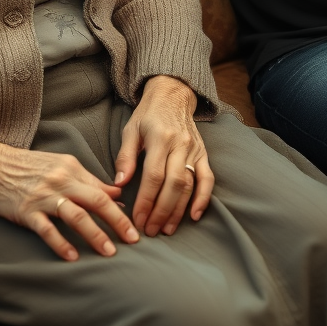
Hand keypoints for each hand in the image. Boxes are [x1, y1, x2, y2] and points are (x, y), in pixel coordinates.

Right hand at [0, 132, 138, 261]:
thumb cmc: (27, 166)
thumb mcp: (60, 165)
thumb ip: (88, 180)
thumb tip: (117, 193)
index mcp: (71, 168)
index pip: (102, 189)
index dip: (120, 208)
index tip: (135, 224)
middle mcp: (61, 181)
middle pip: (96, 201)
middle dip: (118, 222)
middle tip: (133, 240)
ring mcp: (44, 196)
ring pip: (76, 216)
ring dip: (96, 235)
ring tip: (110, 252)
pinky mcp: (27, 211)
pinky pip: (48, 230)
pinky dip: (62, 244)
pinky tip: (73, 257)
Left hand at [113, 75, 213, 237]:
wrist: (173, 94)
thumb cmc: (148, 114)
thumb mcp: (130, 129)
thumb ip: (125, 156)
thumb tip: (119, 184)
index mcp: (159, 137)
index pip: (153, 175)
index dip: (146, 200)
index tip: (137, 219)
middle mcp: (180, 144)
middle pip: (173, 184)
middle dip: (161, 211)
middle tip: (149, 230)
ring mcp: (194, 150)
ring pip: (189, 185)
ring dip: (178, 211)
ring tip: (166, 229)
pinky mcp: (203, 154)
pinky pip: (208, 179)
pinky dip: (203, 199)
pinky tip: (194, 216)